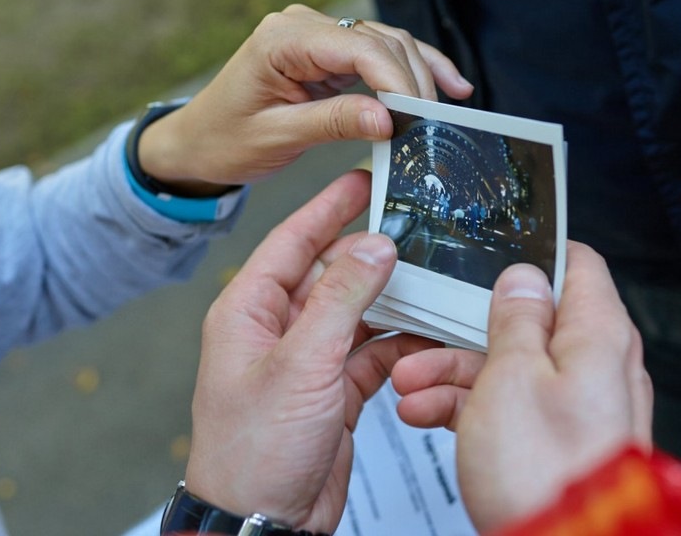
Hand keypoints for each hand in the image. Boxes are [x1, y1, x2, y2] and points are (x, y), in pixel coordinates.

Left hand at [137, 4, 472, 195]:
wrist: (199, 141)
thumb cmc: (226, 139)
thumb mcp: (278, 137)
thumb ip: (333, 123)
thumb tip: (387, 121)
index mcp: (282, 40)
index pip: (357, 46)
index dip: (396, 79)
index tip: (419, 115)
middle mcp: (301, 26)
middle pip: (379, 41)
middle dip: (413, 81)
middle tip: (433, 125)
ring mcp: (317, 36)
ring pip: (387, 44)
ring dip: (419, 75)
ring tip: (443, 112)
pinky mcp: (327, 53)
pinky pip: (378, 55)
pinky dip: (410, 72)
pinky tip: (444, 84)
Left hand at [182, 170, 438, 532]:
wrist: (262, 522)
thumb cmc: (253, 452)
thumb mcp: (301, 365)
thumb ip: (341, 300)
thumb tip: (373, 246)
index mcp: (250, 311)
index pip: (293, 241)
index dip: (329, 207)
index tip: (362, 178)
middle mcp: (278, 330)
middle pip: (331, 274)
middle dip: (370, 254)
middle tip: (413, 226)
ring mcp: (308, 361)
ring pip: (357, 312)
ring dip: (391, 300)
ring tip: (430, 276)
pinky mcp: (335, 390)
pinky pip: (373, 350)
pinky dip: (399, 342)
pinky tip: (425, 331)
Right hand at [392, 242, 652, 533]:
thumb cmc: (546, 472)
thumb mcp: (513, 375)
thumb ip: (517, 319)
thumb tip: (522, 278)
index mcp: (597, 334)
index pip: (577, 266)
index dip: (532, 257)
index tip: (489, 258)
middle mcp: (596, 365)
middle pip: (531, 322)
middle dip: (470, 328)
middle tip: (427, 334)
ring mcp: (578, 404)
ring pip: (513, 367)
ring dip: (457, 372)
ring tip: (410, 386)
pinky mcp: (560, 439)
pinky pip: (513, 406)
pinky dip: (471, 406)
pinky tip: (427, 414)